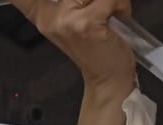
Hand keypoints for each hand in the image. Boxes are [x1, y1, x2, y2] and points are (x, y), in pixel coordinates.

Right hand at [9, 0, 135, 98]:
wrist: (108, 80)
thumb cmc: (97, 50)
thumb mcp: (72, 22)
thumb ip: (66, 4)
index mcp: (42, 16)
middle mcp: (50, 17)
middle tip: (100, 9)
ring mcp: (67, 20)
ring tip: (108, 15)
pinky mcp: (86, 23)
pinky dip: (119, 5)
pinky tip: (117, 19)